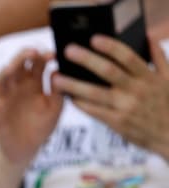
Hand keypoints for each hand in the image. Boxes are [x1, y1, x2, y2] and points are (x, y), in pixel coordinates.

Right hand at [0, 47, 62, 167]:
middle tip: (34, 52)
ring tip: (10, 68)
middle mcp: (17, 89)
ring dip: (4, 72)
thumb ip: (58, 92)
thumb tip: (56, 72)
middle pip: (16, 66)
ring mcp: (5, 100)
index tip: (53, 55)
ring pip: (0, 81)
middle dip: (23, 56)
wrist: (24, 150)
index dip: (43, 56)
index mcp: (34, 84)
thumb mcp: (55, 109)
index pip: (36, 63)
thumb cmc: (40, 128)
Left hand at [52, 35, 168, 159]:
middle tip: (68, 51)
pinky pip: (94, 111)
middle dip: (86, 60)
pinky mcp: (117, 122)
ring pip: (95, 93)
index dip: (110, 47)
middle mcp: (136, 90)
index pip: (128, 57)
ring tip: (56, 78)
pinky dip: (80, 103)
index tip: (94, 39)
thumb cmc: (168, 104)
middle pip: (108, 71)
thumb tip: (149, 38)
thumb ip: (159, 58)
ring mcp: (125, 107)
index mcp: (148, 77)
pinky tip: (68, 97)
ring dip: (73, 85)